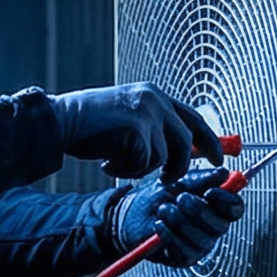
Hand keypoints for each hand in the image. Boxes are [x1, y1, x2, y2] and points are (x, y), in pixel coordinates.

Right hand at [50, 83, 219, 178]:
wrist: (59, 121)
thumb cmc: (87, 124)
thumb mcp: (126, 117)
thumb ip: (152, 126)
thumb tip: (182, 148)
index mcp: (154, 94)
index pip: (193, 117)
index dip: (209, 140)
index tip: (218, 158)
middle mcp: (154, 100)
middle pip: (186, 140)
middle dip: (182, 166)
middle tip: (171, 181)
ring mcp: (146, 114)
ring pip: (162, 157)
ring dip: (139, 168)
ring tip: (114, 163)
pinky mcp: (137, 131)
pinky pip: (143, 164)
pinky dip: (125, 170)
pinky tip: (105, 162)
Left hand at [112, 169, 247, 267]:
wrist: (132, 213)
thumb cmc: (161, 195)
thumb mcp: (179, 181)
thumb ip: (201, 179)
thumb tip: (224, 173)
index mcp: (217, 207)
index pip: (235, 208)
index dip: (226, 201)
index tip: (210, 192)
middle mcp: (213, 228)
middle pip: (220, 226)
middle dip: (199, 211)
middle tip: (180, 198)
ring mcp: (200, 245)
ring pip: (201, 240)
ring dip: (181, 222)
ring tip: (163, 209)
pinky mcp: (184, 258)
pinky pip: (184, 252)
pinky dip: (170, 237)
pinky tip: (159, 225)